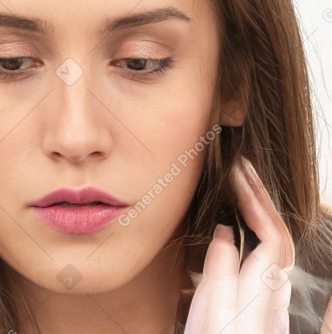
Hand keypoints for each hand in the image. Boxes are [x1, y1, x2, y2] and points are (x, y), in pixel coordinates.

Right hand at [184, 155, 295, 333]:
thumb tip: (224, 233)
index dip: (256, 202)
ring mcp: (270, 306)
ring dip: (265, 215)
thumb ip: (219, 275)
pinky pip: (278, 272)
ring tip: (247, 191)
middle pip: (279, 239)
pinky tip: (271, 242)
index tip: (238, 177)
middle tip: (245, 172)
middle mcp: (273, 298)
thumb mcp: (210, 318)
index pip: (270, 236)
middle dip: (264, 200)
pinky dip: (275, 245)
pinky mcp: (263, 314)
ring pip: (277, 251)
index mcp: (261, 295)